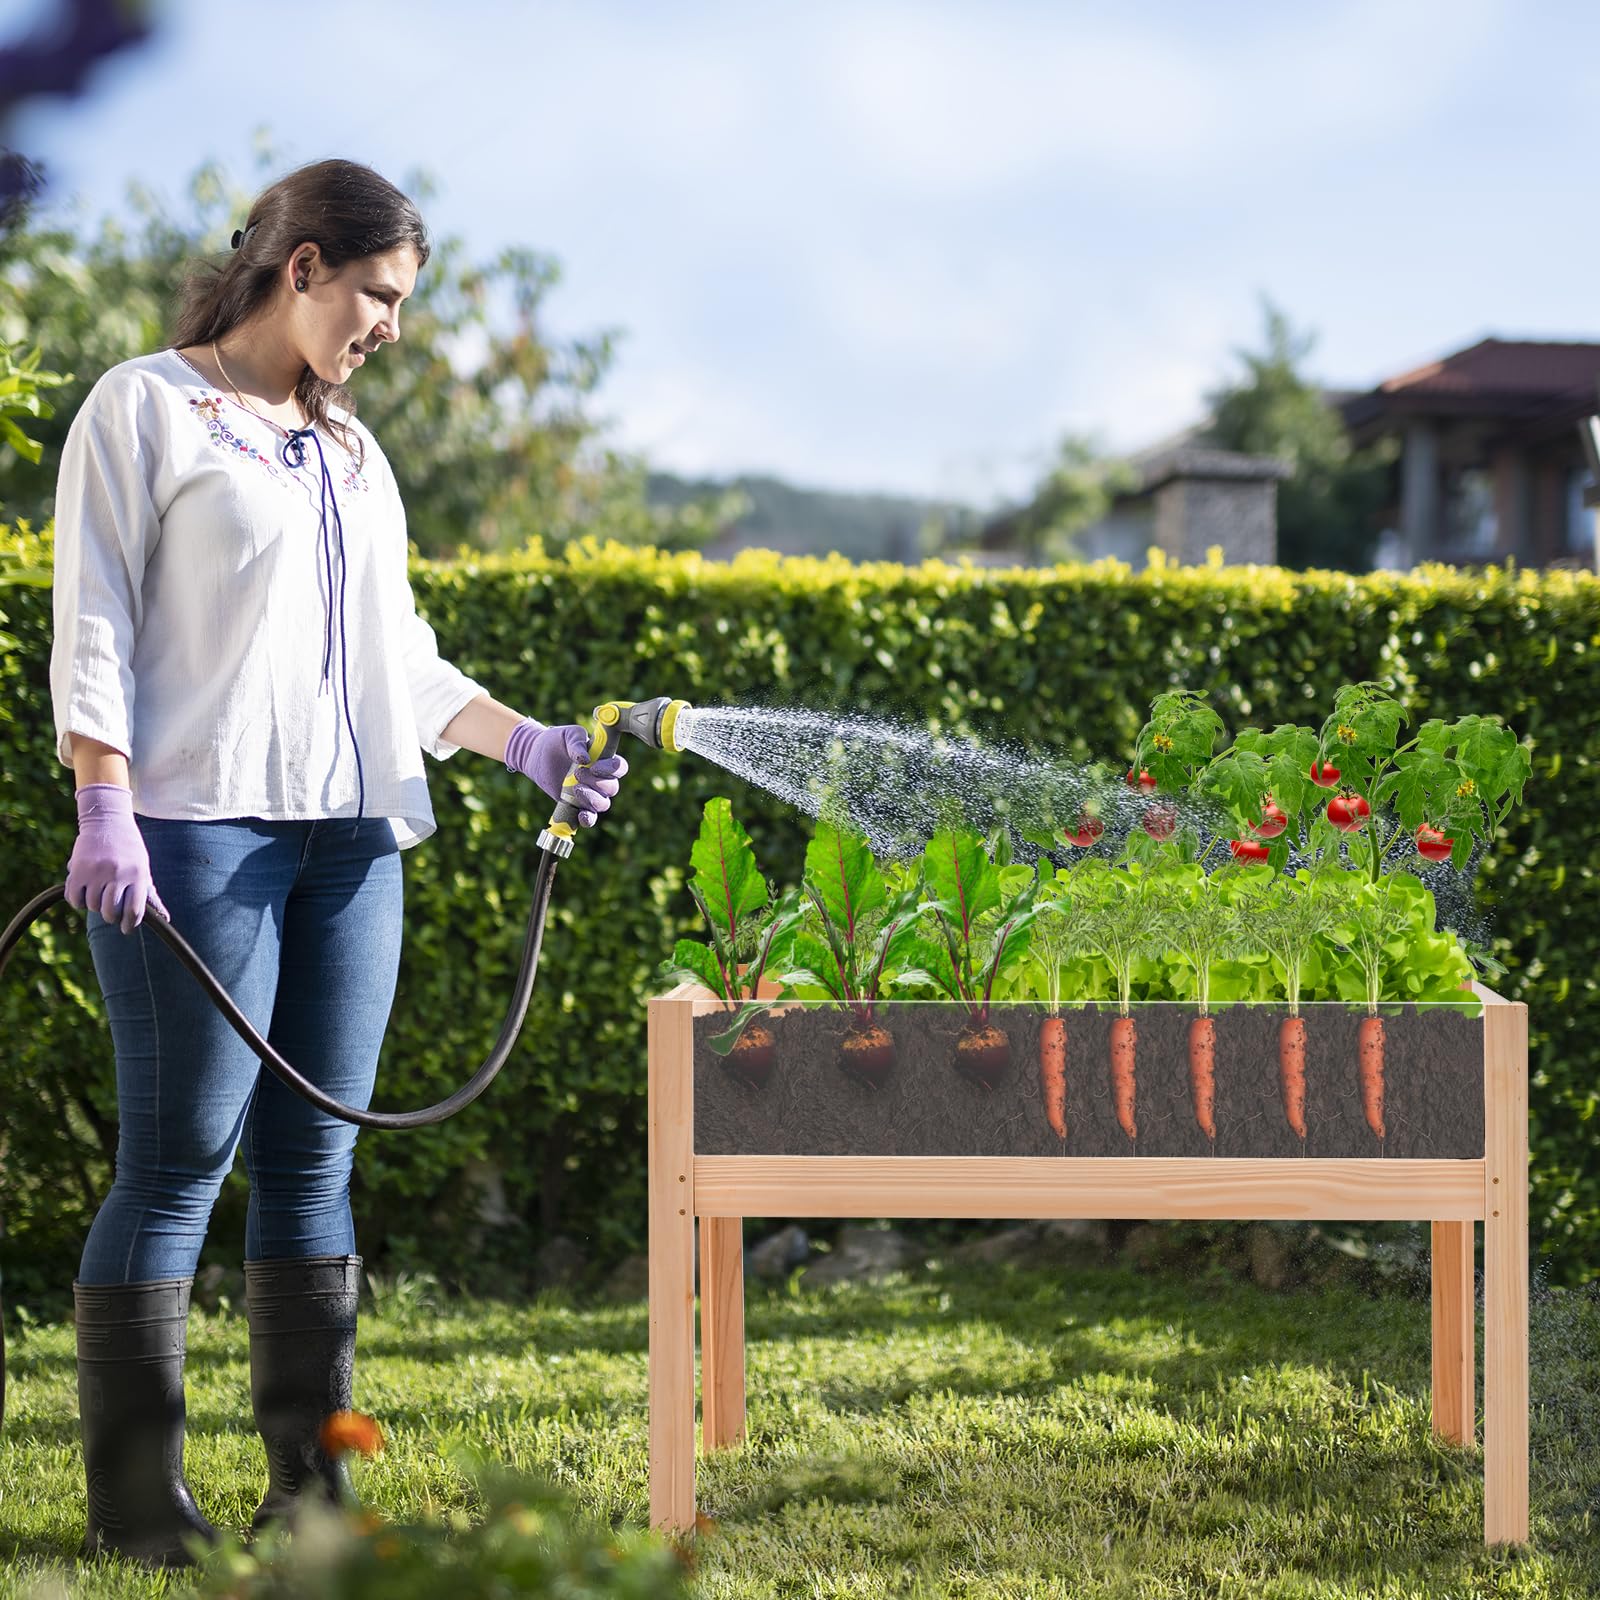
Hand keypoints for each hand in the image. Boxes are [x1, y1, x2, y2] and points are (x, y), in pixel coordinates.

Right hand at [65, 784, 168, 933]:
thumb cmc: (129, 848)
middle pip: (110, 912)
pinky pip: (74, 898)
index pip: (134, 910)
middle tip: (111, 913)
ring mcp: (96, 871)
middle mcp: (118, 874)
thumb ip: (148, 893)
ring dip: (94, 906)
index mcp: (138, 874)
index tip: (126, 929)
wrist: (107, 820)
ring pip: (92, 906)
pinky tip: (83, 893)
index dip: (129, 924)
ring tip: (98, 895)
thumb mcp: (142, 868)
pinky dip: (77, 901)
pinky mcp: (78, 869)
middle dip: (111, 917)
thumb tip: (165, 918)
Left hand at [505, 721, 627, 826]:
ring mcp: (590, 793)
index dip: (611, 770)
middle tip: (577, 774)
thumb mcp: (568, 735)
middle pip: (612, 787)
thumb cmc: (556, 741)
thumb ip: (577, 742)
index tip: (594, 767)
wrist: (537, 755)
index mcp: (604, 760)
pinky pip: (590, 817)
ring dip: (592, 799)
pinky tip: (581, 815)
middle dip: (596, 783)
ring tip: (575, 789)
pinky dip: (588, 819)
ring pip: (603, 804)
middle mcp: (600, 778)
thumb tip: (585, 759)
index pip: (619, 768)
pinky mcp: (577, 805)